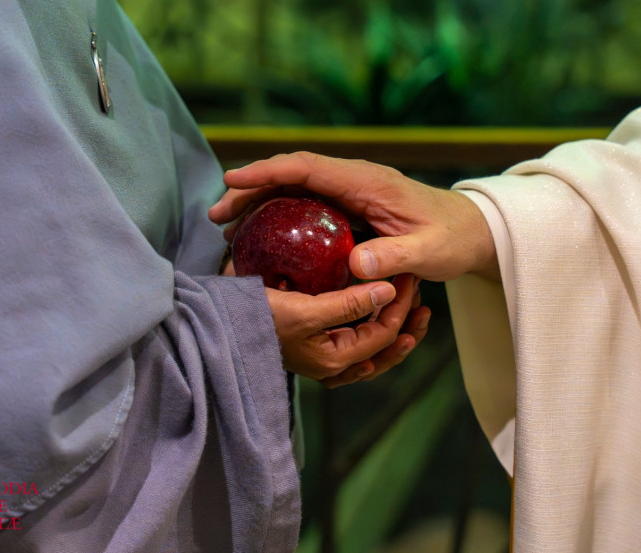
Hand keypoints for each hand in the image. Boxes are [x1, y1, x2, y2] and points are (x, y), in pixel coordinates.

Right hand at [208, 152, 499, 281]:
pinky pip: (304, 209)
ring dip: (258, 205)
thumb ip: (397, 256)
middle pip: (290, 177)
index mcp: (366, 182)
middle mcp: (351, 182)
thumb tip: (357, 264)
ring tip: (227, 229)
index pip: (307, 168)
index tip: (233, 180)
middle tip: (216, 215)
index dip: (268, 171)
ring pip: (292, 191)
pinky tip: (259, 239)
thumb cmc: (451, 238)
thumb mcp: (430, 252)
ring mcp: (348, 195)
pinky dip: (277, 218)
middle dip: (250, 190)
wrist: (467, 231)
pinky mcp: (347, 211)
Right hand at [267, 273, 429, 388]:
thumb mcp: (305, 311)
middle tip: (425, 301)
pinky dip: (370, 331)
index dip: (400, 306)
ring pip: (371, 349)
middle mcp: (331, 365)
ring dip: (393, 329)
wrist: (216, 326)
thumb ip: (348, 304)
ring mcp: (322, 356)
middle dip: (406, 325)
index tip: (408, 276)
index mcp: (334, 360)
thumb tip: (388, 291)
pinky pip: (352, 343)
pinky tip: (375, 319)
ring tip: (413, 311)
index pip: (383, 334)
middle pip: (383, 349)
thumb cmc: (257, 319)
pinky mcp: (312, 344)